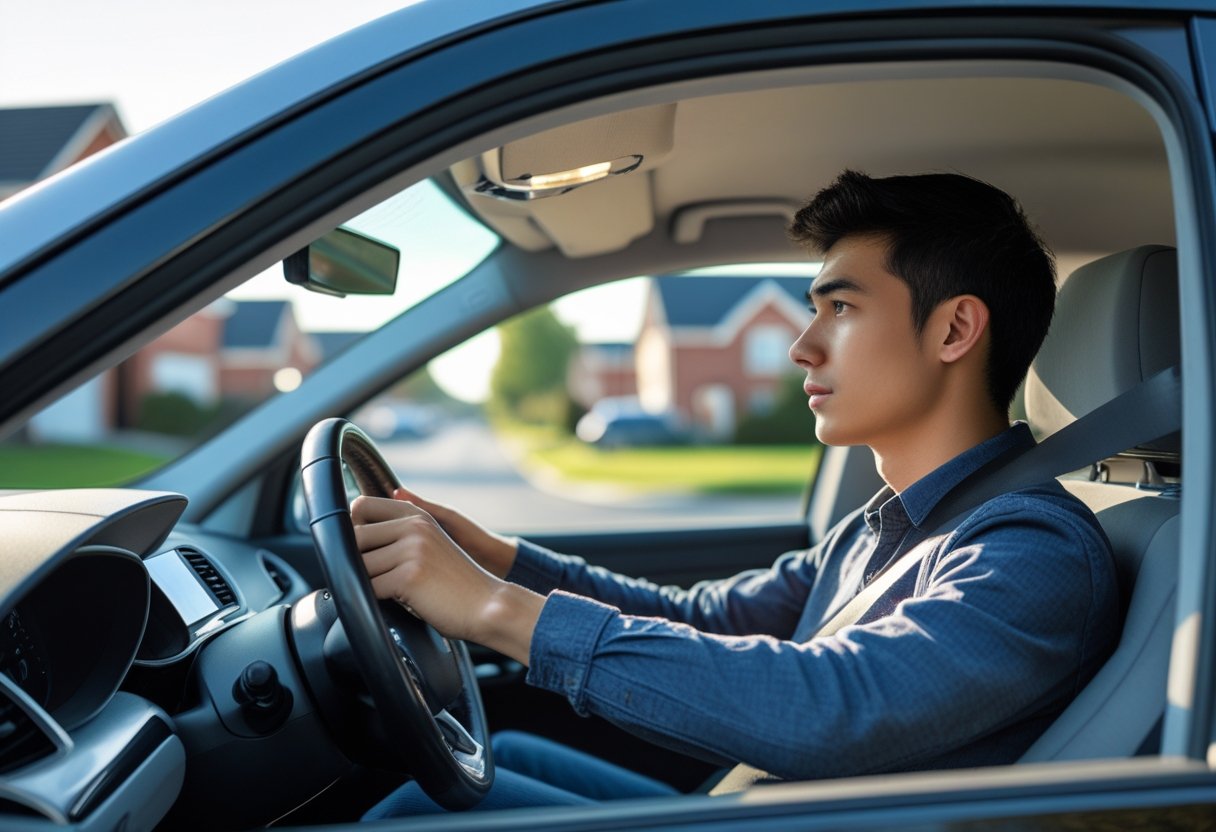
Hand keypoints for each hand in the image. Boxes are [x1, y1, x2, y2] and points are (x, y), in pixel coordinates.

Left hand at [350, 496, 542, 662]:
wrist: (488, 606)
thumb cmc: (455, 583)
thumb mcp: (429, 545)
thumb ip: (400, 534)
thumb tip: (353, 529)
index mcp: (417, 515)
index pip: (360, 506)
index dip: (354, 530)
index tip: (366, 550)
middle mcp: (414, 526)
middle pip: (354, 536)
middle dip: (358, 560)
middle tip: (379, 578)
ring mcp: (412, 549)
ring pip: (359, 565)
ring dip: (369, 583)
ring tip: (394, 592)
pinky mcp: (409, 576)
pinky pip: (369, 588)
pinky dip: (377, 600)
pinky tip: (399, 602)